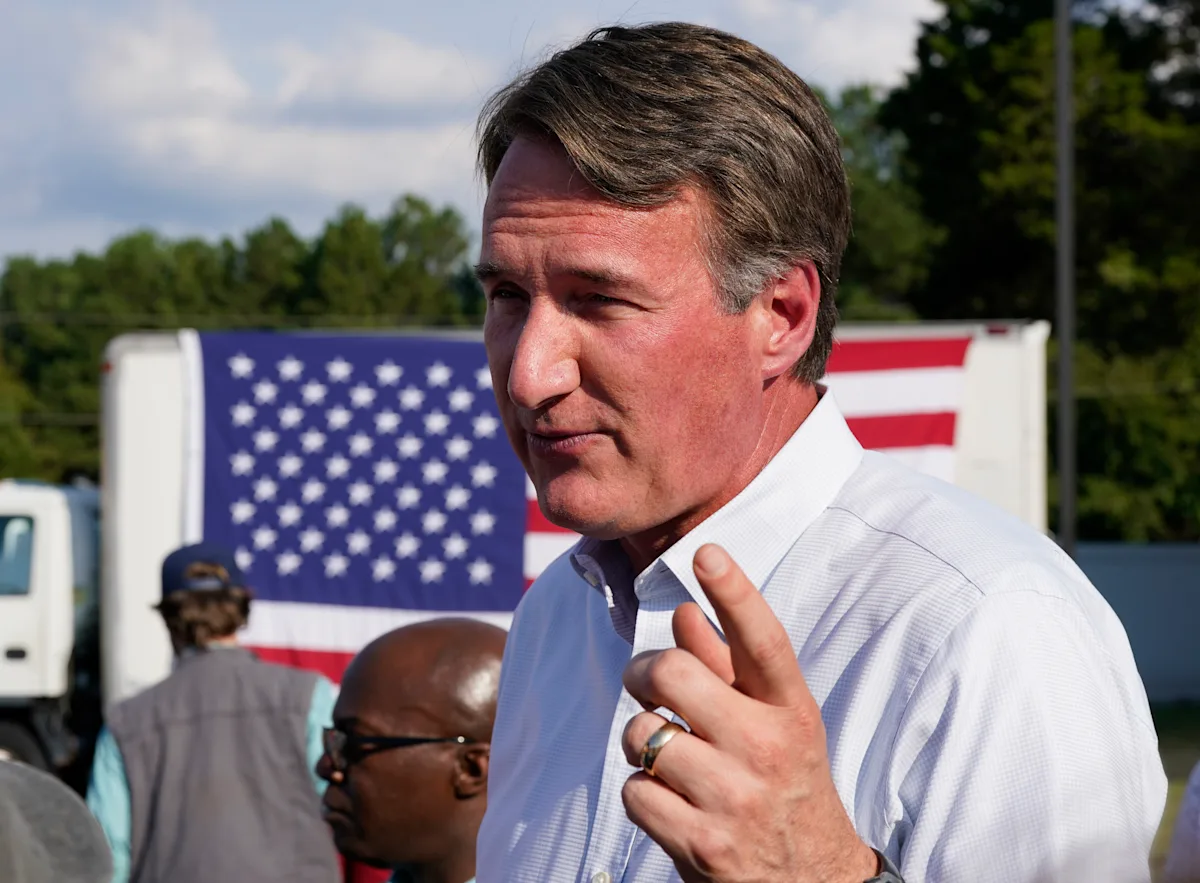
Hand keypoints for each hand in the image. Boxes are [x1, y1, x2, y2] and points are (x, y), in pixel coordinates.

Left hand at [620, 543, 878, 882]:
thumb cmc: (785, 786)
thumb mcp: (774, 725)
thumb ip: (728, 668)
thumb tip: (683, 613)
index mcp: (791, 711)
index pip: (763, 642)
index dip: (734, 593)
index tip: (707, 554)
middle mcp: (768, 749)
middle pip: (672, 673)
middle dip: (642, 673)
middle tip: (647, 685)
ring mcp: (734, 799)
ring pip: (641, 733)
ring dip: (639, 740)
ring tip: (666, 756)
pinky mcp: (702, 845)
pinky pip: (634, 791)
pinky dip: (641, 793)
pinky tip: (670, 802)